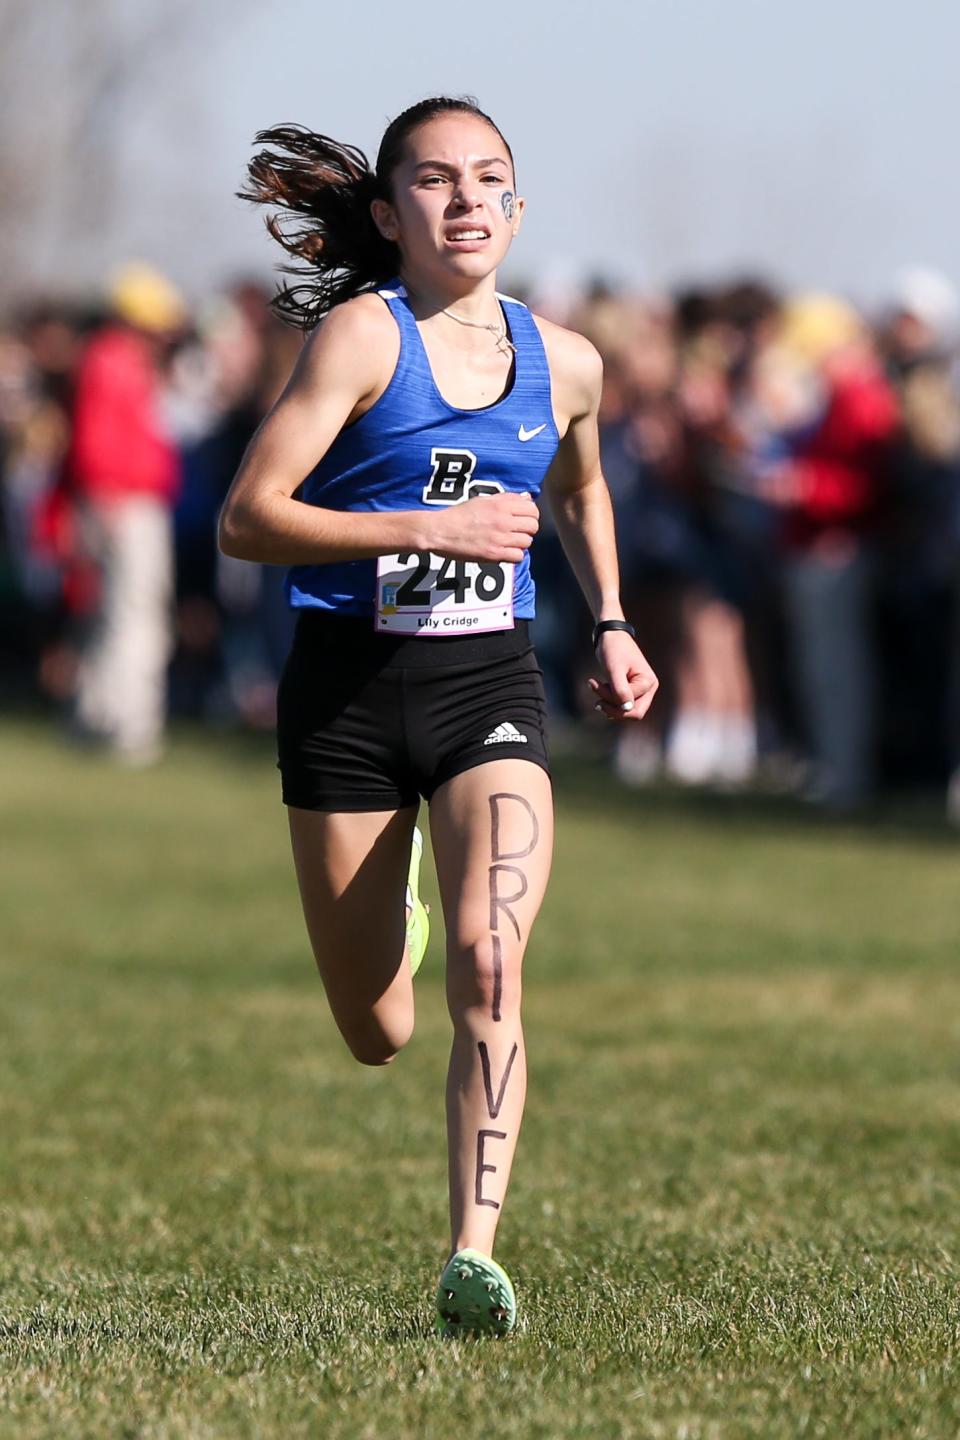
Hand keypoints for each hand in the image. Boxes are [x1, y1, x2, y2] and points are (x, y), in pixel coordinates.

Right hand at [420, 492, 538, 562]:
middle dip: (527, 529)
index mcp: (501, 505)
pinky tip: (504, 551)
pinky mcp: (494, 554)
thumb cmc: (459, 515)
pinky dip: (513, 555)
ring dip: (520, 543)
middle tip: (517, 531)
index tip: (523, 518)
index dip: (531, 514)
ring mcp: (500, 539)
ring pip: (527, 542)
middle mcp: (503, 521)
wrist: (440, 531)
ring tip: (508, 541)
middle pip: (533, 526)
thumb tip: (527, 497)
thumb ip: (507, 499)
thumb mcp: (483, 500)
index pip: (532, 509)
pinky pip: (518, 557)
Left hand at [589, 630, 658, 720]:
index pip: (631, 706)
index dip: (611, 701)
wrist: (610, 634)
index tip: (594, 683)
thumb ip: (620, 690)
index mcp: (648, 683)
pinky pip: (620, 704)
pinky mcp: (631, 689)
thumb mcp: (614, 669)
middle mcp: (648, 688)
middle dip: (612, 708)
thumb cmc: (613, 648)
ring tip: (594, 685)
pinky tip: (598, 687)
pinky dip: (608, 699)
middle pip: (633, 713)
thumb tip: (626, 709)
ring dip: (608, 702)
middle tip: (596, 702)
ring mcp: (640, 690)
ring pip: (625, 709)